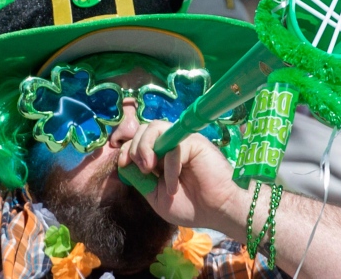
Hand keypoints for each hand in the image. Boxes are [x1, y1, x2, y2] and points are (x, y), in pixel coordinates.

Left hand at [119, 121, 243, 230]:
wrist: (218, 213)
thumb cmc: (191, 206)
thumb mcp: (157, 196)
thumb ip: (140, 180)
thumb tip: (124, 164)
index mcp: (160, 156)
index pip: (136, 140)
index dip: (125, 148)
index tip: (123, 164)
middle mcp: (170, 145)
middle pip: (142, 129)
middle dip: (133, 148)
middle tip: (143, 169)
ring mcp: (182, 141)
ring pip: (154, 127)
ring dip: (145, 147)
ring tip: (148, 168)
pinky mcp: (194, 142)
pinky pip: (173, 146)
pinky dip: (169, 166)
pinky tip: (174, 184)